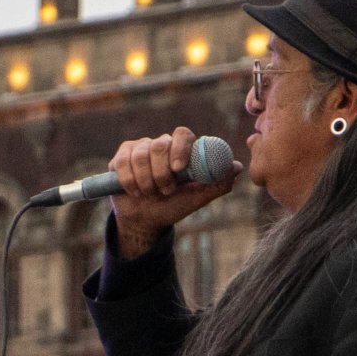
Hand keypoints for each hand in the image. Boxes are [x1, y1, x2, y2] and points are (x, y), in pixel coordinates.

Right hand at [108, 128, 242, 259]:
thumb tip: (235, 167)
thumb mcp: (195, 199)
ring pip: (140, 156)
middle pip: (159, 145)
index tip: (178, 169)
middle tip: (164, 191)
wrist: (145, 220)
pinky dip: (129, 181)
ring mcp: (140, 149)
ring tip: (150, 194)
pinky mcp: (121, 157)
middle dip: (160, 172)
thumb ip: (216, 184)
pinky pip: (122, 162)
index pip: (182, 135)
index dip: (180, 149)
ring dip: (145, 181)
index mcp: (181, 150)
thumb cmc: (172, 207)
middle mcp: (161, 145)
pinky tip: (134, 191)